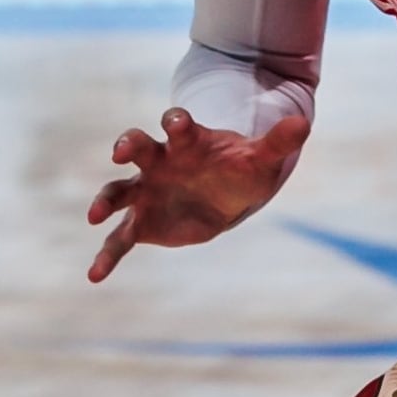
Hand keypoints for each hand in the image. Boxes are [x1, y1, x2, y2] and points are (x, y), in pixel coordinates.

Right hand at [84, 106, 310, 282]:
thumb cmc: (239, 169)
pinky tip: (95, 275)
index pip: (176, 123)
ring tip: (95, 216)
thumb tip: (302, 124)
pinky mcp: (142, 222)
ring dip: (104, 201)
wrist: (227, 194)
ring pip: (118, 191)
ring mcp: (146, 191)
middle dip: (127, 146)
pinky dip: (106, 256)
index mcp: (186, 141)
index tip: (175, 123)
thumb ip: (276, 143)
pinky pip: (119, 239)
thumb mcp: (260, 159)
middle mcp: (158, 161)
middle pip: (137, 147)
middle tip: (120, 153)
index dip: (175, 121)